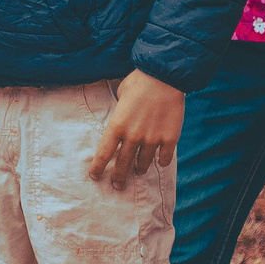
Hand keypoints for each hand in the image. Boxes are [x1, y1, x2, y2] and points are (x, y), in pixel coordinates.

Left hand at [87, 70, 184, 189]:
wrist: (164, 78)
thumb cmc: (139, 82)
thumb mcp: (121, 95)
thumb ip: (120, 113)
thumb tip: (122, 119)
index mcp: (117, 126)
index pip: (104, 153)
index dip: (98, 167)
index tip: (95, 176)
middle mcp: (133, 136)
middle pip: (123, 163)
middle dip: (119, 177)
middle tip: (117, 185)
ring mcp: (152, 139)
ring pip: (143, 162)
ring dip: (139, 168)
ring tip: (138, 170)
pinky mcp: (170, 139)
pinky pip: (164, 158)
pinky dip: (161, 161)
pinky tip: (159, 162)